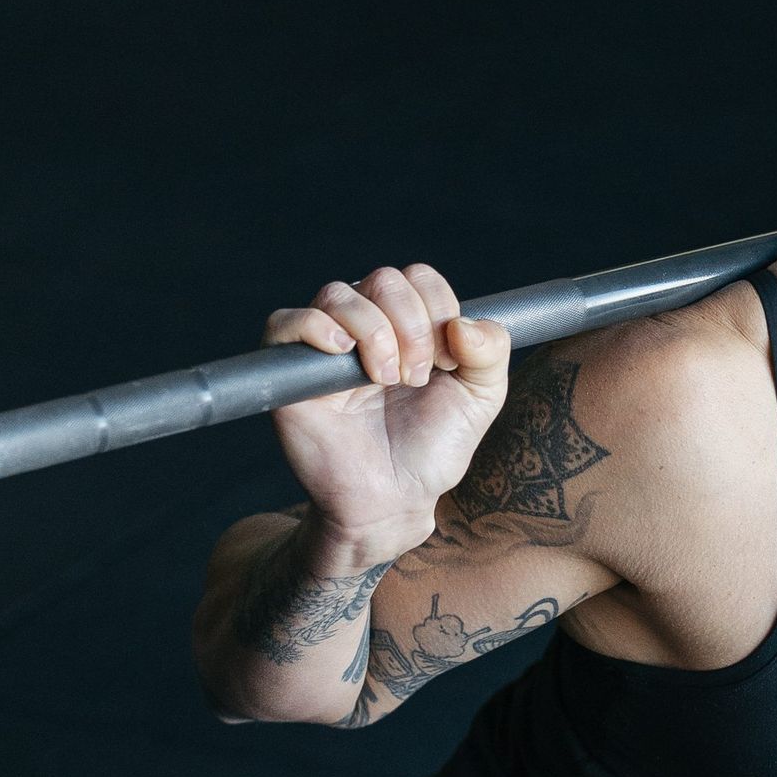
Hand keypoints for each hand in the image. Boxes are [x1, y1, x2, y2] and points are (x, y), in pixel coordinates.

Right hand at [262, 263, 511, 557]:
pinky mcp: (290, 371)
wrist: (393, 499)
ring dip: (374, 332)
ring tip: (385, 380)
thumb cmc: (432, 448)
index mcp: (408, 322)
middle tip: (415, 378)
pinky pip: (286, 322)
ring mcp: (326, 345)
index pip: (419, 278)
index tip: (447, 362)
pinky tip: (342, 354)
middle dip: (411, 326)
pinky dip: (315, 327)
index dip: (438, 310)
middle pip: (384, 280)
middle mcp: (365, 324)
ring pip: (339, 294)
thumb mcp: (480, 398)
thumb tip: (464, 322)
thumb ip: (490, 351)